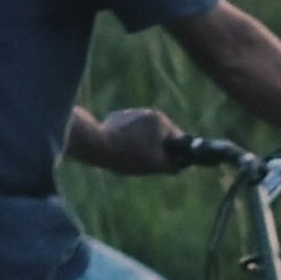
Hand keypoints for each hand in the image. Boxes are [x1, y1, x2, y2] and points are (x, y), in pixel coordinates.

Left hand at [76, 106, 193, 177]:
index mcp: (161, 120)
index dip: (175, 154)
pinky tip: (120, 150)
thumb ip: (174, 165)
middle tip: (146, 163)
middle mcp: (148, 112)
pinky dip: (129, 141)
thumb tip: (185, 166)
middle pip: (161, 136)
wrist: (95, 145)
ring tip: (130, 157)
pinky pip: (130, 131)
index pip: (178, 139)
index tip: (167, 164)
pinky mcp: (117, 118)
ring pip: (145, 134)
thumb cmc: (128, 156)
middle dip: (157, 150)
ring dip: (143, 145)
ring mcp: (132, 113)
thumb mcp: (155, 165)